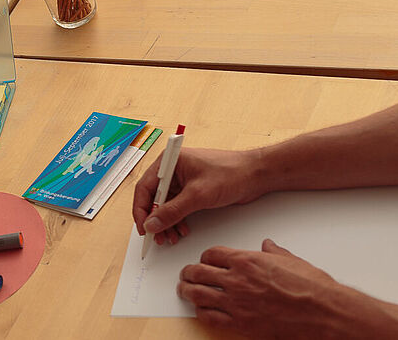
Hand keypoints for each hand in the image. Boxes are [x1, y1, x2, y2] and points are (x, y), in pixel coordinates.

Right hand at [132, 148, 266, 243]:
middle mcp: (172, 170)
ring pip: (165, 206)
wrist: (256, 174)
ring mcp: (182, 180)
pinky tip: (182, 230)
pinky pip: (177, 207)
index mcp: (169, 162)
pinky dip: (177, 220)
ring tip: (171, 237)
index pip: (145, 188)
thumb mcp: (197, 195)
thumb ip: (172, 211)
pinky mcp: (192, 190)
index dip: (141, 210)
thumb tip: (151, 224)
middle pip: (153, 198)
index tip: (143, 228)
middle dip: (155, 220)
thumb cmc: (230, 173)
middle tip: (157, 237)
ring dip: (167, 223)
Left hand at [178, 239, 368, 337]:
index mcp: (247, 260)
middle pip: (199, 272)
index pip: (212, 254)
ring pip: (198, 294)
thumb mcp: (291, 260)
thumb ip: (273, 252)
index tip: (203, 260)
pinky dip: (201, 313)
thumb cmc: (311, 287)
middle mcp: (237, 279)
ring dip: (188, 291)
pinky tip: (201, 311)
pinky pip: (209, 317)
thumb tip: (267, 245)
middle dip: (189, 273)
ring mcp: (236, 302)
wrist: (323, 312)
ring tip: (185, 291)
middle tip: (186, 274)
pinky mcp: (240, 323)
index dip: (204, 257)